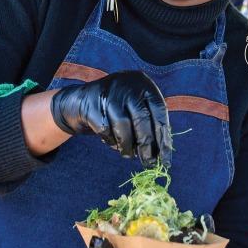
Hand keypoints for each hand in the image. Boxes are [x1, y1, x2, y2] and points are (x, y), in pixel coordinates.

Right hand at [51, 71, 172, 166]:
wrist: (81, 101)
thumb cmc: (116, 108)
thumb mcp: (135, 106)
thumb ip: (149, 122)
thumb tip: (163, 152)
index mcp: (143, 84)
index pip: (159, 111)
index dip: (164, 137)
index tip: (166, 159)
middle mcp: (127, 85)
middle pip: (142, 119)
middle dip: (147, 145)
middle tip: (149, 163)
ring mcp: (108, 94)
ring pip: (123, 126)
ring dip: (127, 146)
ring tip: (128, 154)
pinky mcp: (92, 106)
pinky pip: (105, 130)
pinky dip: (110, 141)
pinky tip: (112, 142)